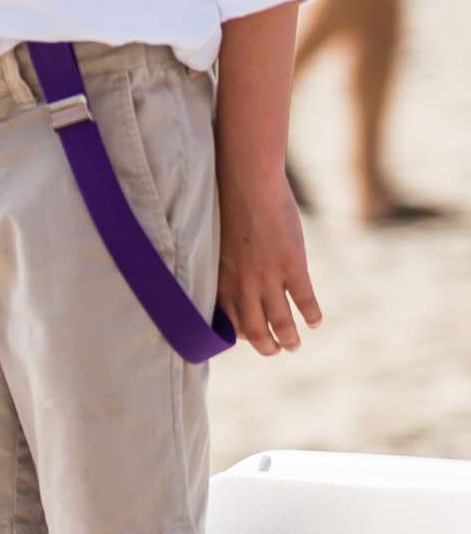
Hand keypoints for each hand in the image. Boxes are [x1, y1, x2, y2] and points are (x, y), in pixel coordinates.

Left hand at [216, 172, 321, 356]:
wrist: (247, 182)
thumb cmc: (228, 206)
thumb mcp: (218, 242)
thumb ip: (226, 265)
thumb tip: (232, 276)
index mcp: (222, 280)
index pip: (230, 322)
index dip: (241, 334)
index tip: (249, 336)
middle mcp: (243, 286)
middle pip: (254, 331)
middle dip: (266, 347)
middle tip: (274, 351)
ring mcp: (268, 278)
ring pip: (280, 323)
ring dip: (289, 339)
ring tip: (294, 345)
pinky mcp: (292, 266)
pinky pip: (304, 301)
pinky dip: (311, 316)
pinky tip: (315, 322)